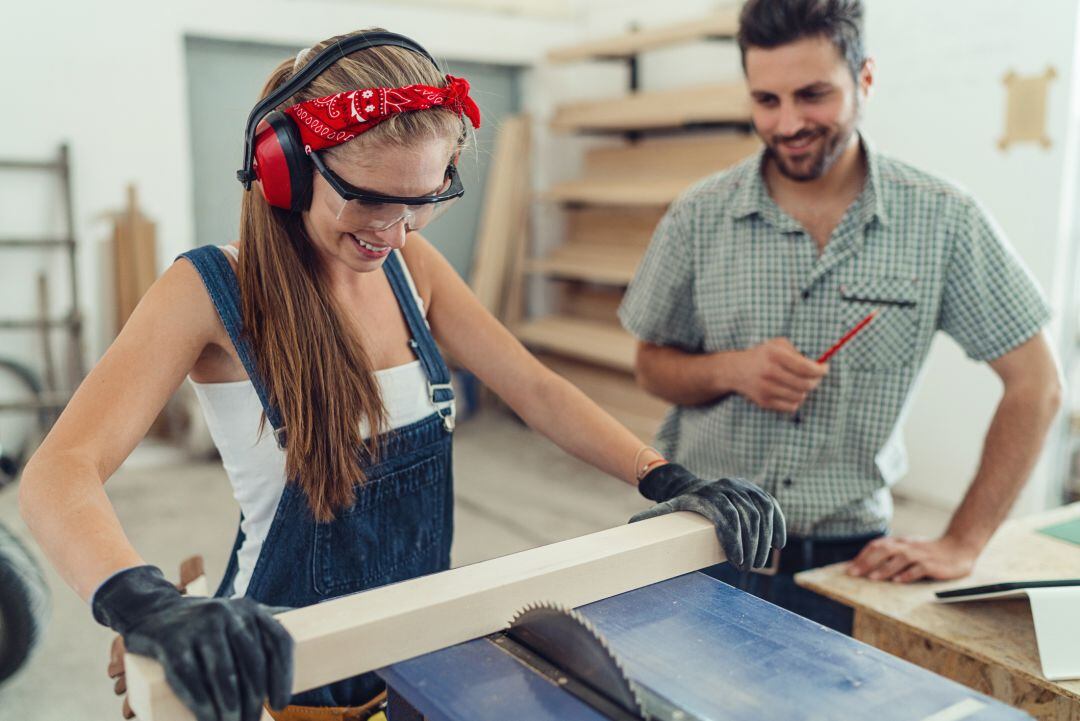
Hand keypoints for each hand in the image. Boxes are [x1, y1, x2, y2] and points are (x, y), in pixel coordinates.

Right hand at [92, 565, 293, 720]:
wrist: (154, 612)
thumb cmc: (208, 624)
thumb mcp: (240, 616)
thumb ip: (270, 621)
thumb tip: (323, 611)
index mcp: (250, 609)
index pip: (278, 641)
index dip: (284, 676)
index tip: (280, 705)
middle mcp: (227, 613)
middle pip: (252, 663)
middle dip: (254, 701)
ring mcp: (198, 626)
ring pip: (222, 673)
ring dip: (229, 708)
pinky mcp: (171, 641)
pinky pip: (189, 676)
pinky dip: (200, 703)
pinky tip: (208, 719)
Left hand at [630, 463, 785, 570]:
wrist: (689, 486)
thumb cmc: (678, 507)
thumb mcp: (664, 512)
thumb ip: (650, 519)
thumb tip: (629, 526)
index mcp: (706, 496)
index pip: (726, 519)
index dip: (734, 542)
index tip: (737, 565)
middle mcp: (726, 487)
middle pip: (747, 518)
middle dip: (751, 547)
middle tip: (749, 568)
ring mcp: (742, 486)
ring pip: (762, 513)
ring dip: (765, 539)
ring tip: (760, 561)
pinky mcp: (755, 490)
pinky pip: (772, 506)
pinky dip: (778, 524)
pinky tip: (779, 544)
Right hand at [734, 338, 827, 412]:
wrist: (736, 370)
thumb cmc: (763, 355)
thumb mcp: (778, 345)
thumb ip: (798, 353)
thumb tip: (818, 366)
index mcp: (774, 355)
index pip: (805, 367)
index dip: (820, 370)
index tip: (825, 369)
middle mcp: (769, 372)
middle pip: (805, 384)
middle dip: (816, 381)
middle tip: (816, 377)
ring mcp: (766, 388)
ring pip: (800, 396)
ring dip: (804, 390)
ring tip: (801, 384)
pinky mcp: (764, 401)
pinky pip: (791, 406)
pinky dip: (795, 400)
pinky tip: (791, 392)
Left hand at [846, 535, 980, 582]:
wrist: (958, 547)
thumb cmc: (928, 551)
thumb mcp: (908, 549)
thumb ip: (891, 554)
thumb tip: (867, 565)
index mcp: (900, 542)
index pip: (876, 546)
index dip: (862, 556)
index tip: (849, 568)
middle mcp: (907, 546)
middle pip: (884, 550)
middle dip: (867, 562)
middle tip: (853, 574)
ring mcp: (920, 555)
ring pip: (900, 559)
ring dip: (885, 569)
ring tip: (872, 578)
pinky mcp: (932, 564)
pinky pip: (919, 569)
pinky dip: (908, 574)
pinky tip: (899, 581)